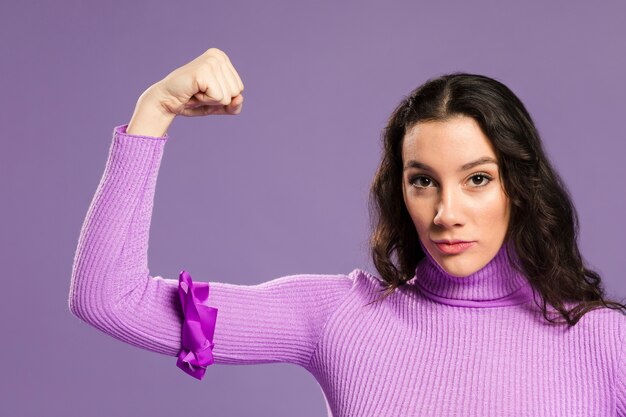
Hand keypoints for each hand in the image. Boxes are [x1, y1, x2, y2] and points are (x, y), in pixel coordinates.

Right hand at [127, 48, 244, 135]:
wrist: (166, 101)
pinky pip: (219, 98)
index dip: (222, 97)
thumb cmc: (191, 101)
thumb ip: (234, 106)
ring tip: (196, 92)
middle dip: (218, 99)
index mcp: (223, 59)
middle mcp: (218, 56)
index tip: (204, 91)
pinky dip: (206, 101)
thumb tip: (240, 98)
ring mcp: (212, 61)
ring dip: (211, 100)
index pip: (239, 89)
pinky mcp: (205, 71)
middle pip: (236, 92)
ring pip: (229, 96)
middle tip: (199, 92)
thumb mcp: (219, 106)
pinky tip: (193, 92)